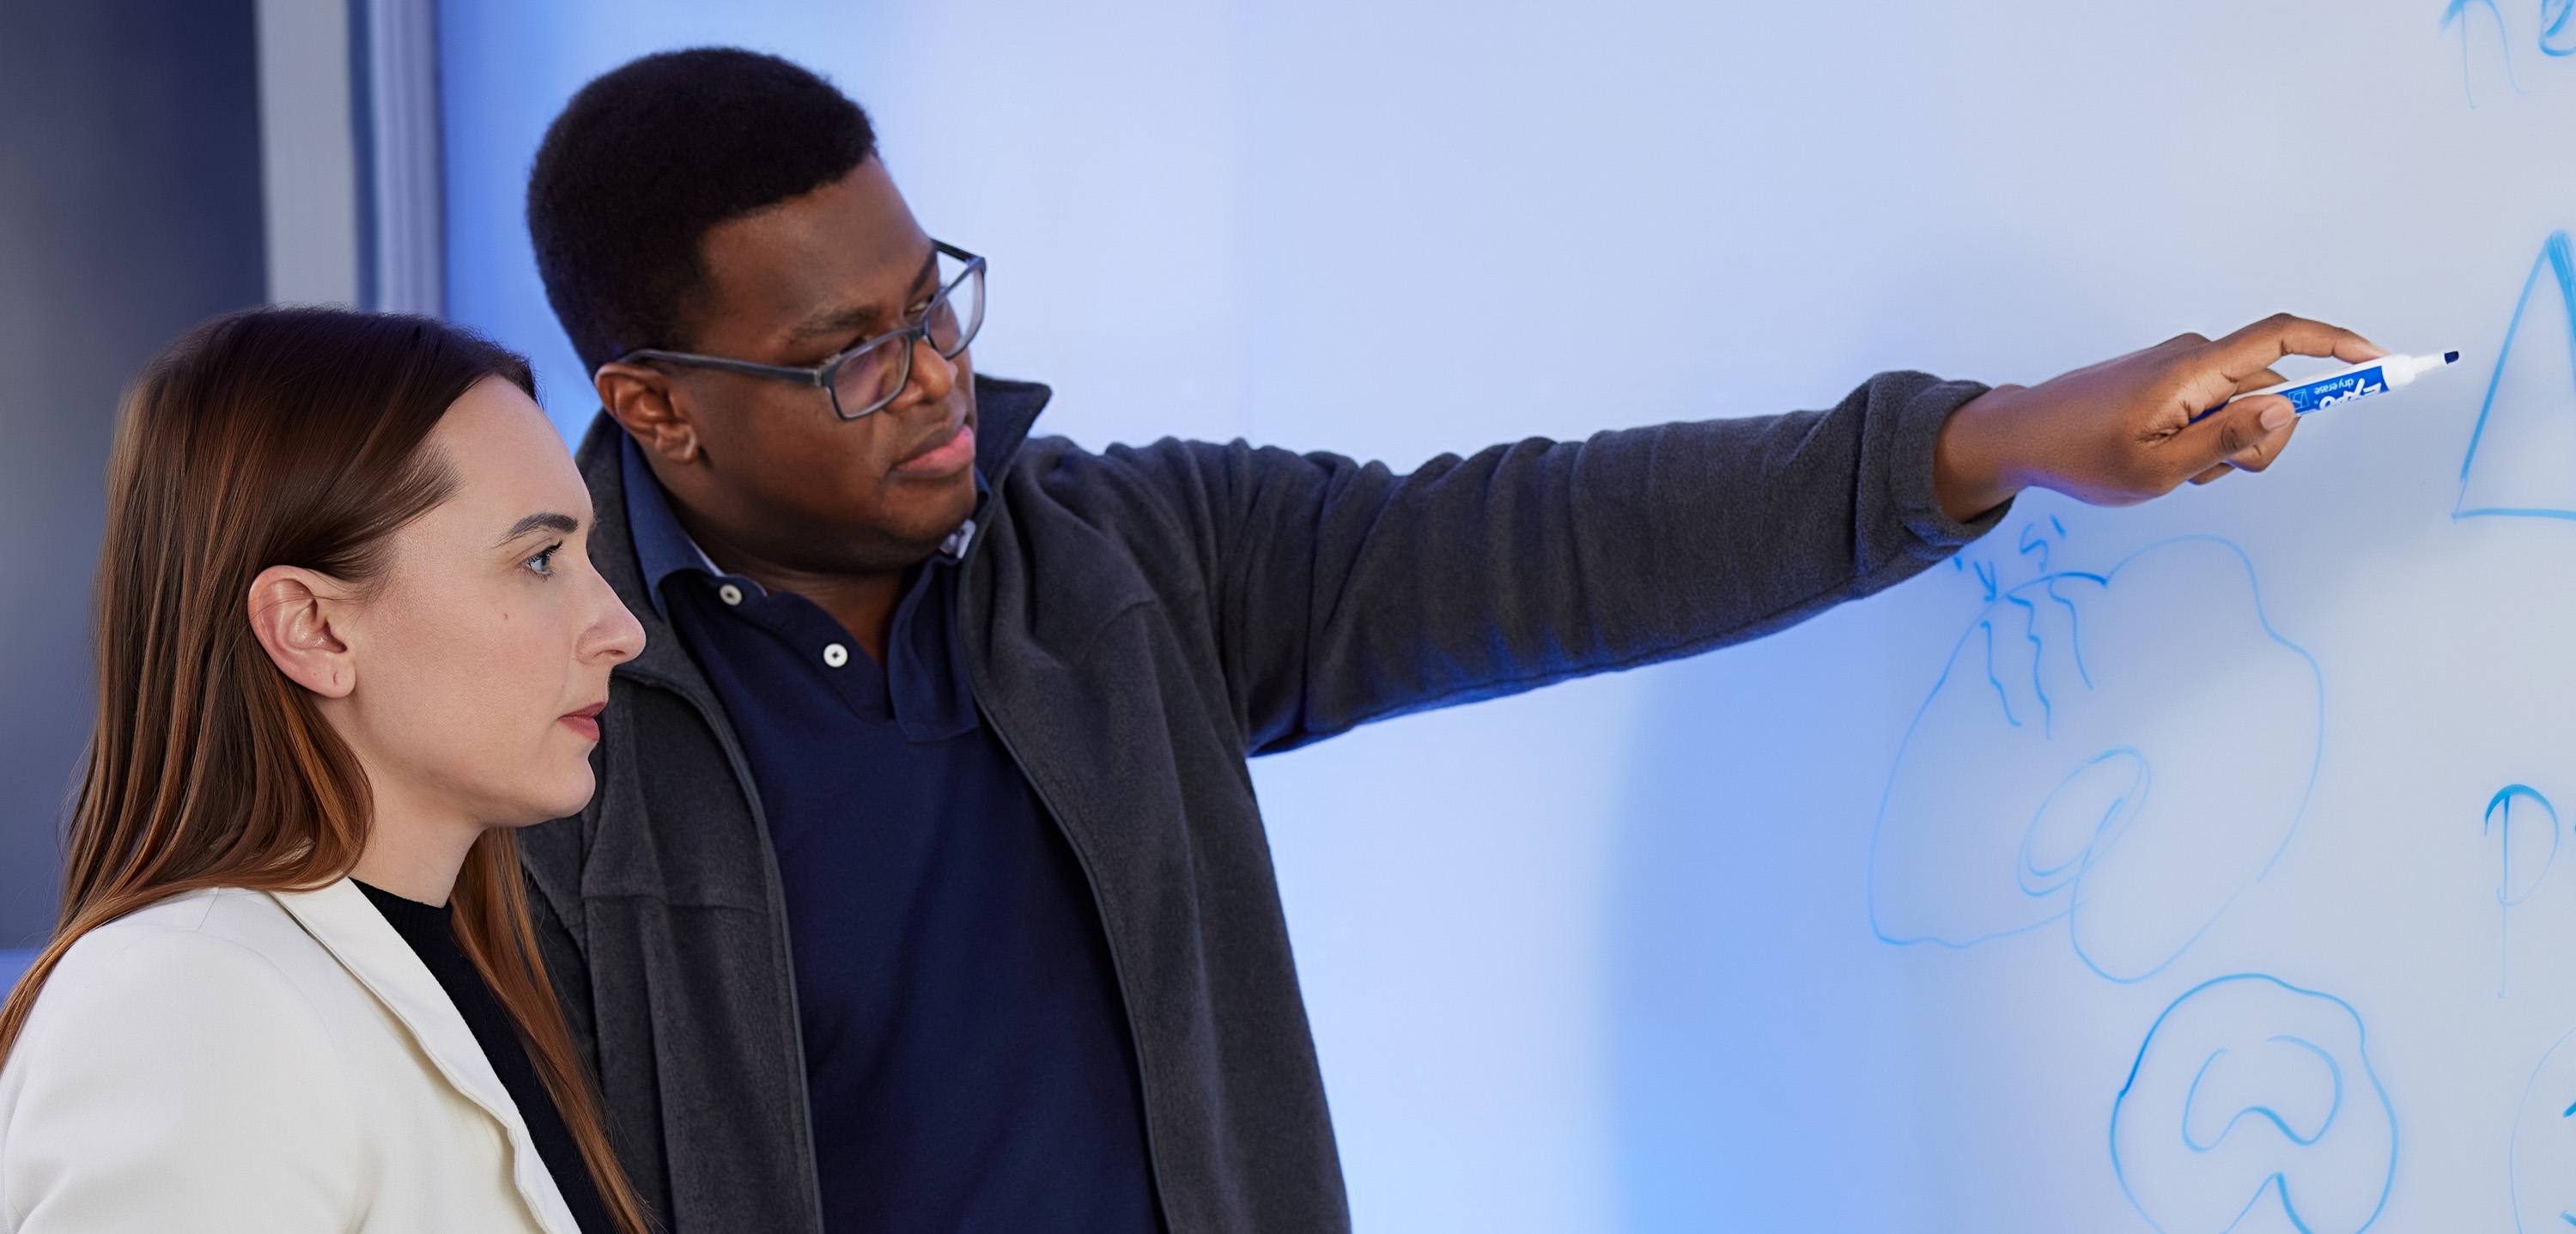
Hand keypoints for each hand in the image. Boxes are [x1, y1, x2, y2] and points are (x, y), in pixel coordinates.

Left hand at [1931, 313, 2385, 520]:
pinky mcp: (2171, 381)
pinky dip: (2203, 442)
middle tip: (2205, 472)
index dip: (2339, 346)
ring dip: (2225, 448)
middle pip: (2272, 391)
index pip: (2282, 338)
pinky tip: (2160, 458)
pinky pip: (2214, 411)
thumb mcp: (2158, 469)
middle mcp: (2192, 357)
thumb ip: (2228, 441)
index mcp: (2192, 369)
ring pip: (2244, 410)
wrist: (2019, 437)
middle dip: (2259, 440)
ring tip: (2167, 465)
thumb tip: (2290, 409)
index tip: (2382, 361)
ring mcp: (2181, 368)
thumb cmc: (2079, 456)